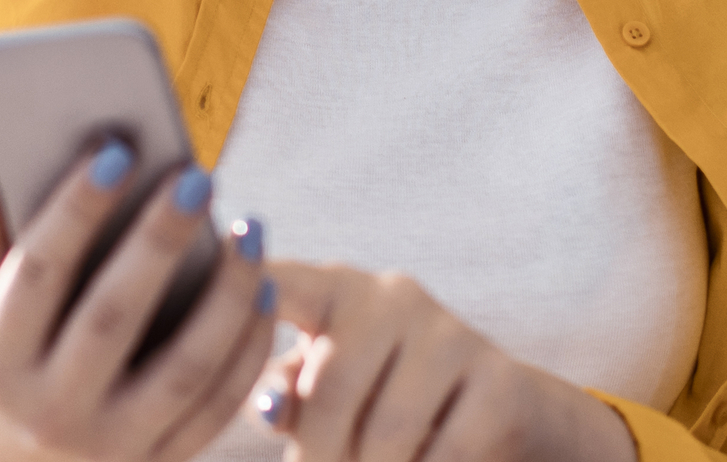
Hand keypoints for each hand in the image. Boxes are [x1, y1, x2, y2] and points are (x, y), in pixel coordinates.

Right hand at [0, 142, 278, 461]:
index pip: (36, 274)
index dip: (75, 210)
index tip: (116, 150)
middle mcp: (48, 414)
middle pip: (115, 315)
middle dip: (159, 241)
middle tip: (196, 178)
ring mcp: (109, 447)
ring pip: (184, 366)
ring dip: (226, 295)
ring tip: (249, 229)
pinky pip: (215, 406)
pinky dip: (246, 349)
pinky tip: (263, 291)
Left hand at [255, 261, 634, 461]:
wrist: (490, 414)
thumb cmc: (375, 400)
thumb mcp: (317, 393)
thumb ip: (279, 396)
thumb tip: (270, 406)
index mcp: (334, 291)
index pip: (282, 283)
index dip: (248, 282)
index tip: (227, 286)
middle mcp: (393, 296)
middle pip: (330, 388)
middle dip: (318, 455)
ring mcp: (450, 332)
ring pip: (387, 431)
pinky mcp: (499, 380)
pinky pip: (445, 452)